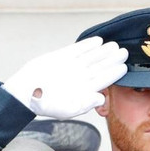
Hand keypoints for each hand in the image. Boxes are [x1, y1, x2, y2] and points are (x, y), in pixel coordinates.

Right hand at [2, 37, 127, 119]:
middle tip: (124, 52)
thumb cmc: (44, 104)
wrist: (24, 92)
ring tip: (114, 45)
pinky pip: (77, 49)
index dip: (113, 73)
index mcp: (83, 90)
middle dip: (112, 59)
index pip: (103, 80)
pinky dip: (87, 45)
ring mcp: (71, 66)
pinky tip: (97, 41)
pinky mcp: (60, 57)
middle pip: (100, 66)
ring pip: (91, 57)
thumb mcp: (67, 109)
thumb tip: (100, 98)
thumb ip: (85, 104)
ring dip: (103, 51)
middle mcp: (79, 77)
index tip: (124, 67)